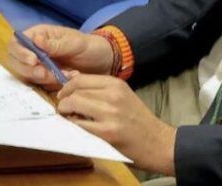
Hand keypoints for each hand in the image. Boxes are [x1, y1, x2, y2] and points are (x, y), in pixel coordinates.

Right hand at [7, 24, 113, 89]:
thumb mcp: (75, 43)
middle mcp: (34, 50)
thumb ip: (55, 44)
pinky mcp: (44, 79)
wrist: (103, 63)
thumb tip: (35, 39)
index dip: (20, 53)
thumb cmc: (90, 47)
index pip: (17, 43)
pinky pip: (39, 85)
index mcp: (39, 35)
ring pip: (27, 76)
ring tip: (66, 75)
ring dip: (44, 78)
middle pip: (16, 62)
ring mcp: (38, 66)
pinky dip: (51, 85)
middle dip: (30, 70)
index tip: (34, 61)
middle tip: (47, 74)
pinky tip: (67, 79)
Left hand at [56, 74, 175, 175]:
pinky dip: (73, 127)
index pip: (80, 79)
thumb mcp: (123, 96)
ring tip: (71, 120)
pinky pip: (79, 125)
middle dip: (64, 102)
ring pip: (73, 105)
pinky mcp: (107, 132)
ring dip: (66, 113)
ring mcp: (110, 114)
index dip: (66, 88)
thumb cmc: (139, 121)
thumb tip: (73, 84)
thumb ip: (101, 90)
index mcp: (116, 84)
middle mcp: (113, 95)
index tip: (63, 96)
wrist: (158, 143)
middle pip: (74, 92)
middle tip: (64, 111)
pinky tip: (78, 130)